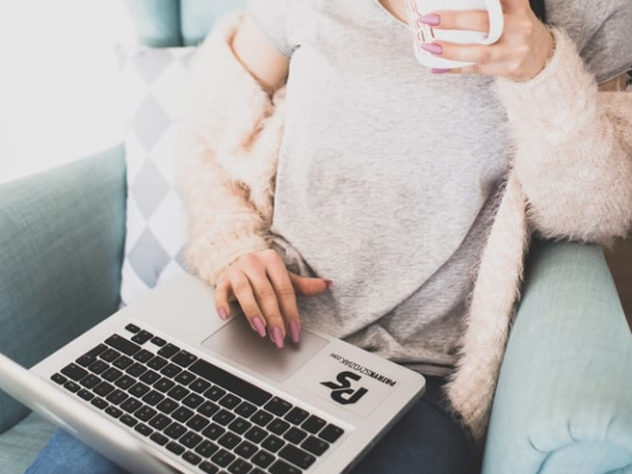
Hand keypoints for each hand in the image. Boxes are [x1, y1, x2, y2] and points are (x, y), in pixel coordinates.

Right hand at [214, 249, 331, 347]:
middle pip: (266, 293)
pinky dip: (222, 304)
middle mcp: (254, 263)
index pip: (285, 289)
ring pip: (245, 293)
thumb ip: (304, 284)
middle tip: (279, 337)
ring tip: (261, 330)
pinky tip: (226, 316)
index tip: (294, 331)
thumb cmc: (263, 272)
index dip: (290, 312)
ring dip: (254, 313)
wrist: (235, 257)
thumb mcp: (283, 276)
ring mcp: (236, 271)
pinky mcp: (221, 280)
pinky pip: (220, 292)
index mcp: (272, 260)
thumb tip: (328, 284)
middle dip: (274, 318)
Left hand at [418, 0, 554, 81]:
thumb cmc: (516, 27)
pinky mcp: (508, 68)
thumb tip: (449, 3)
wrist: (542, 57)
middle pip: (484, 22)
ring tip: (429, 46)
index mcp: (518, 6)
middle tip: (428, 18)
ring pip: (480, 52)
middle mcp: (519, 26)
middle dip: (454, 20)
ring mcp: (514, 50)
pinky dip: (454, 67)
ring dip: (451, 51)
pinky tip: (436, 67)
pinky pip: (476, 69)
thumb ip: (492, 3)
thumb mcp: (512, 8)